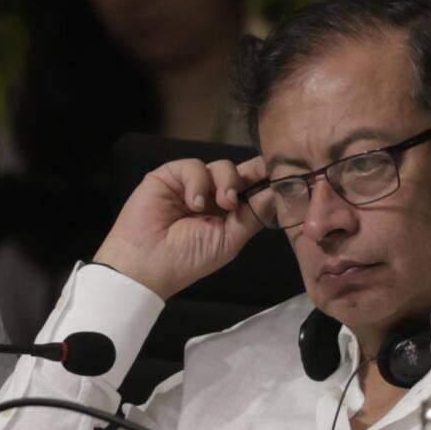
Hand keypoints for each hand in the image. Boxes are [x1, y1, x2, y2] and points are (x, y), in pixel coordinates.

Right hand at [93, 157, 266, 298]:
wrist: (148, 263)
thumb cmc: (188, 259)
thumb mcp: (229, 240)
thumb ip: (253, 215)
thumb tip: (276, 192)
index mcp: (229, 212)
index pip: (253, 188)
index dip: (266, 180)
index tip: (283, 176)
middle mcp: (213, 195)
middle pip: (240, 173)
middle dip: (245, 182)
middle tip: (234, 203)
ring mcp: (192, 184)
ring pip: (221, 166)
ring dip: (224, 183)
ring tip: (217, 206)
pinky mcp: (170, 175)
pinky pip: (194, 166)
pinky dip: (198, 182)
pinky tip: (193, 203)